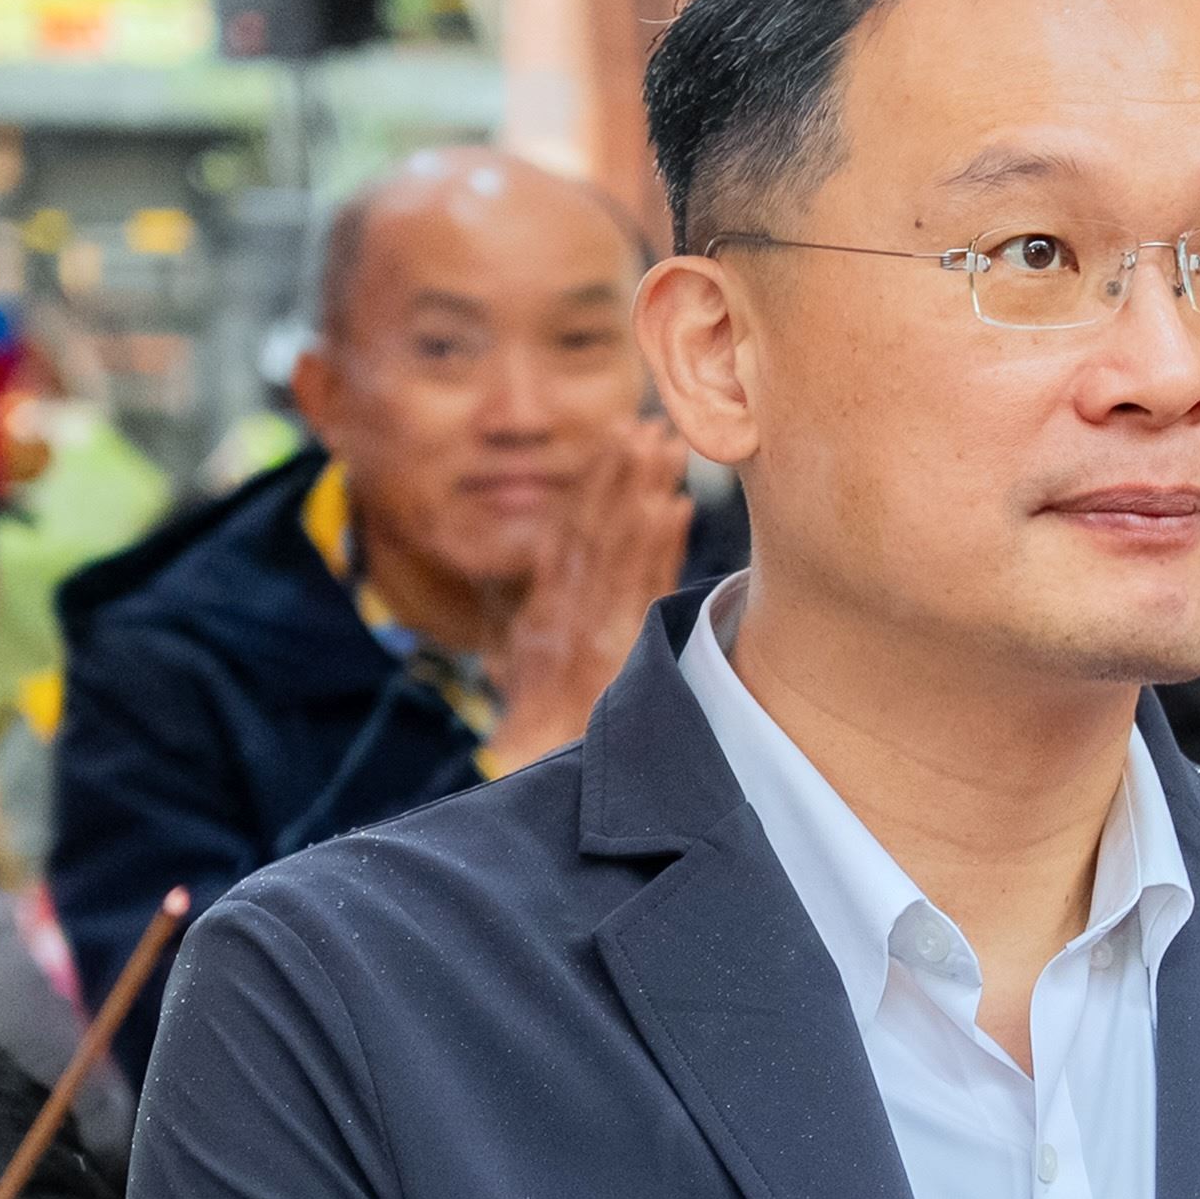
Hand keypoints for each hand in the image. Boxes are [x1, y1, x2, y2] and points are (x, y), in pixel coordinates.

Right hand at [478, 440, 690, 775]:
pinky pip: (637, 585)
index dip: (593, 483)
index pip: (570, 530)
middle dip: (619, 473)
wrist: (527, 773)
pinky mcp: (611, 647)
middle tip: (649, 426)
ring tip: (665, 449)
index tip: (617, 439)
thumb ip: (540, 631)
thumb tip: (551, 601)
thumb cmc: (533, 735)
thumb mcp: (525, 673)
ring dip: (639, 492)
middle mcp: (561, 608)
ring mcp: (587, 624)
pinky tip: (674, 509)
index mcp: (542, 610)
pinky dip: (655, 545)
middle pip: (592, 526)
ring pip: (614, 544)